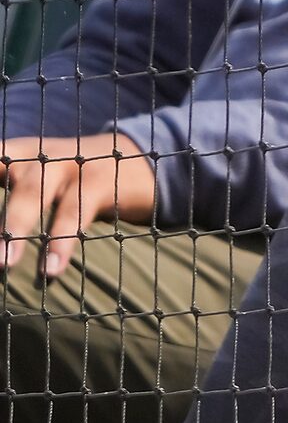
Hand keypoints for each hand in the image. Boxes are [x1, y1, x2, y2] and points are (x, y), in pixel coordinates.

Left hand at [0, 132, 155, 278]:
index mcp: (14, 154)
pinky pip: (76, 213)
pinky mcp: (99, 181)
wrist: (139, 163)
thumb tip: (0, 247)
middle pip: (9, 182)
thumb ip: (13, 205)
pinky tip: (52, 268)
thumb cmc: (70, 186)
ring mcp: (70, 165)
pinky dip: (62, 242)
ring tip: (5, 264)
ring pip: (39, 195)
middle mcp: (37, 155)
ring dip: (19, 229)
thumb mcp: (34, 184)